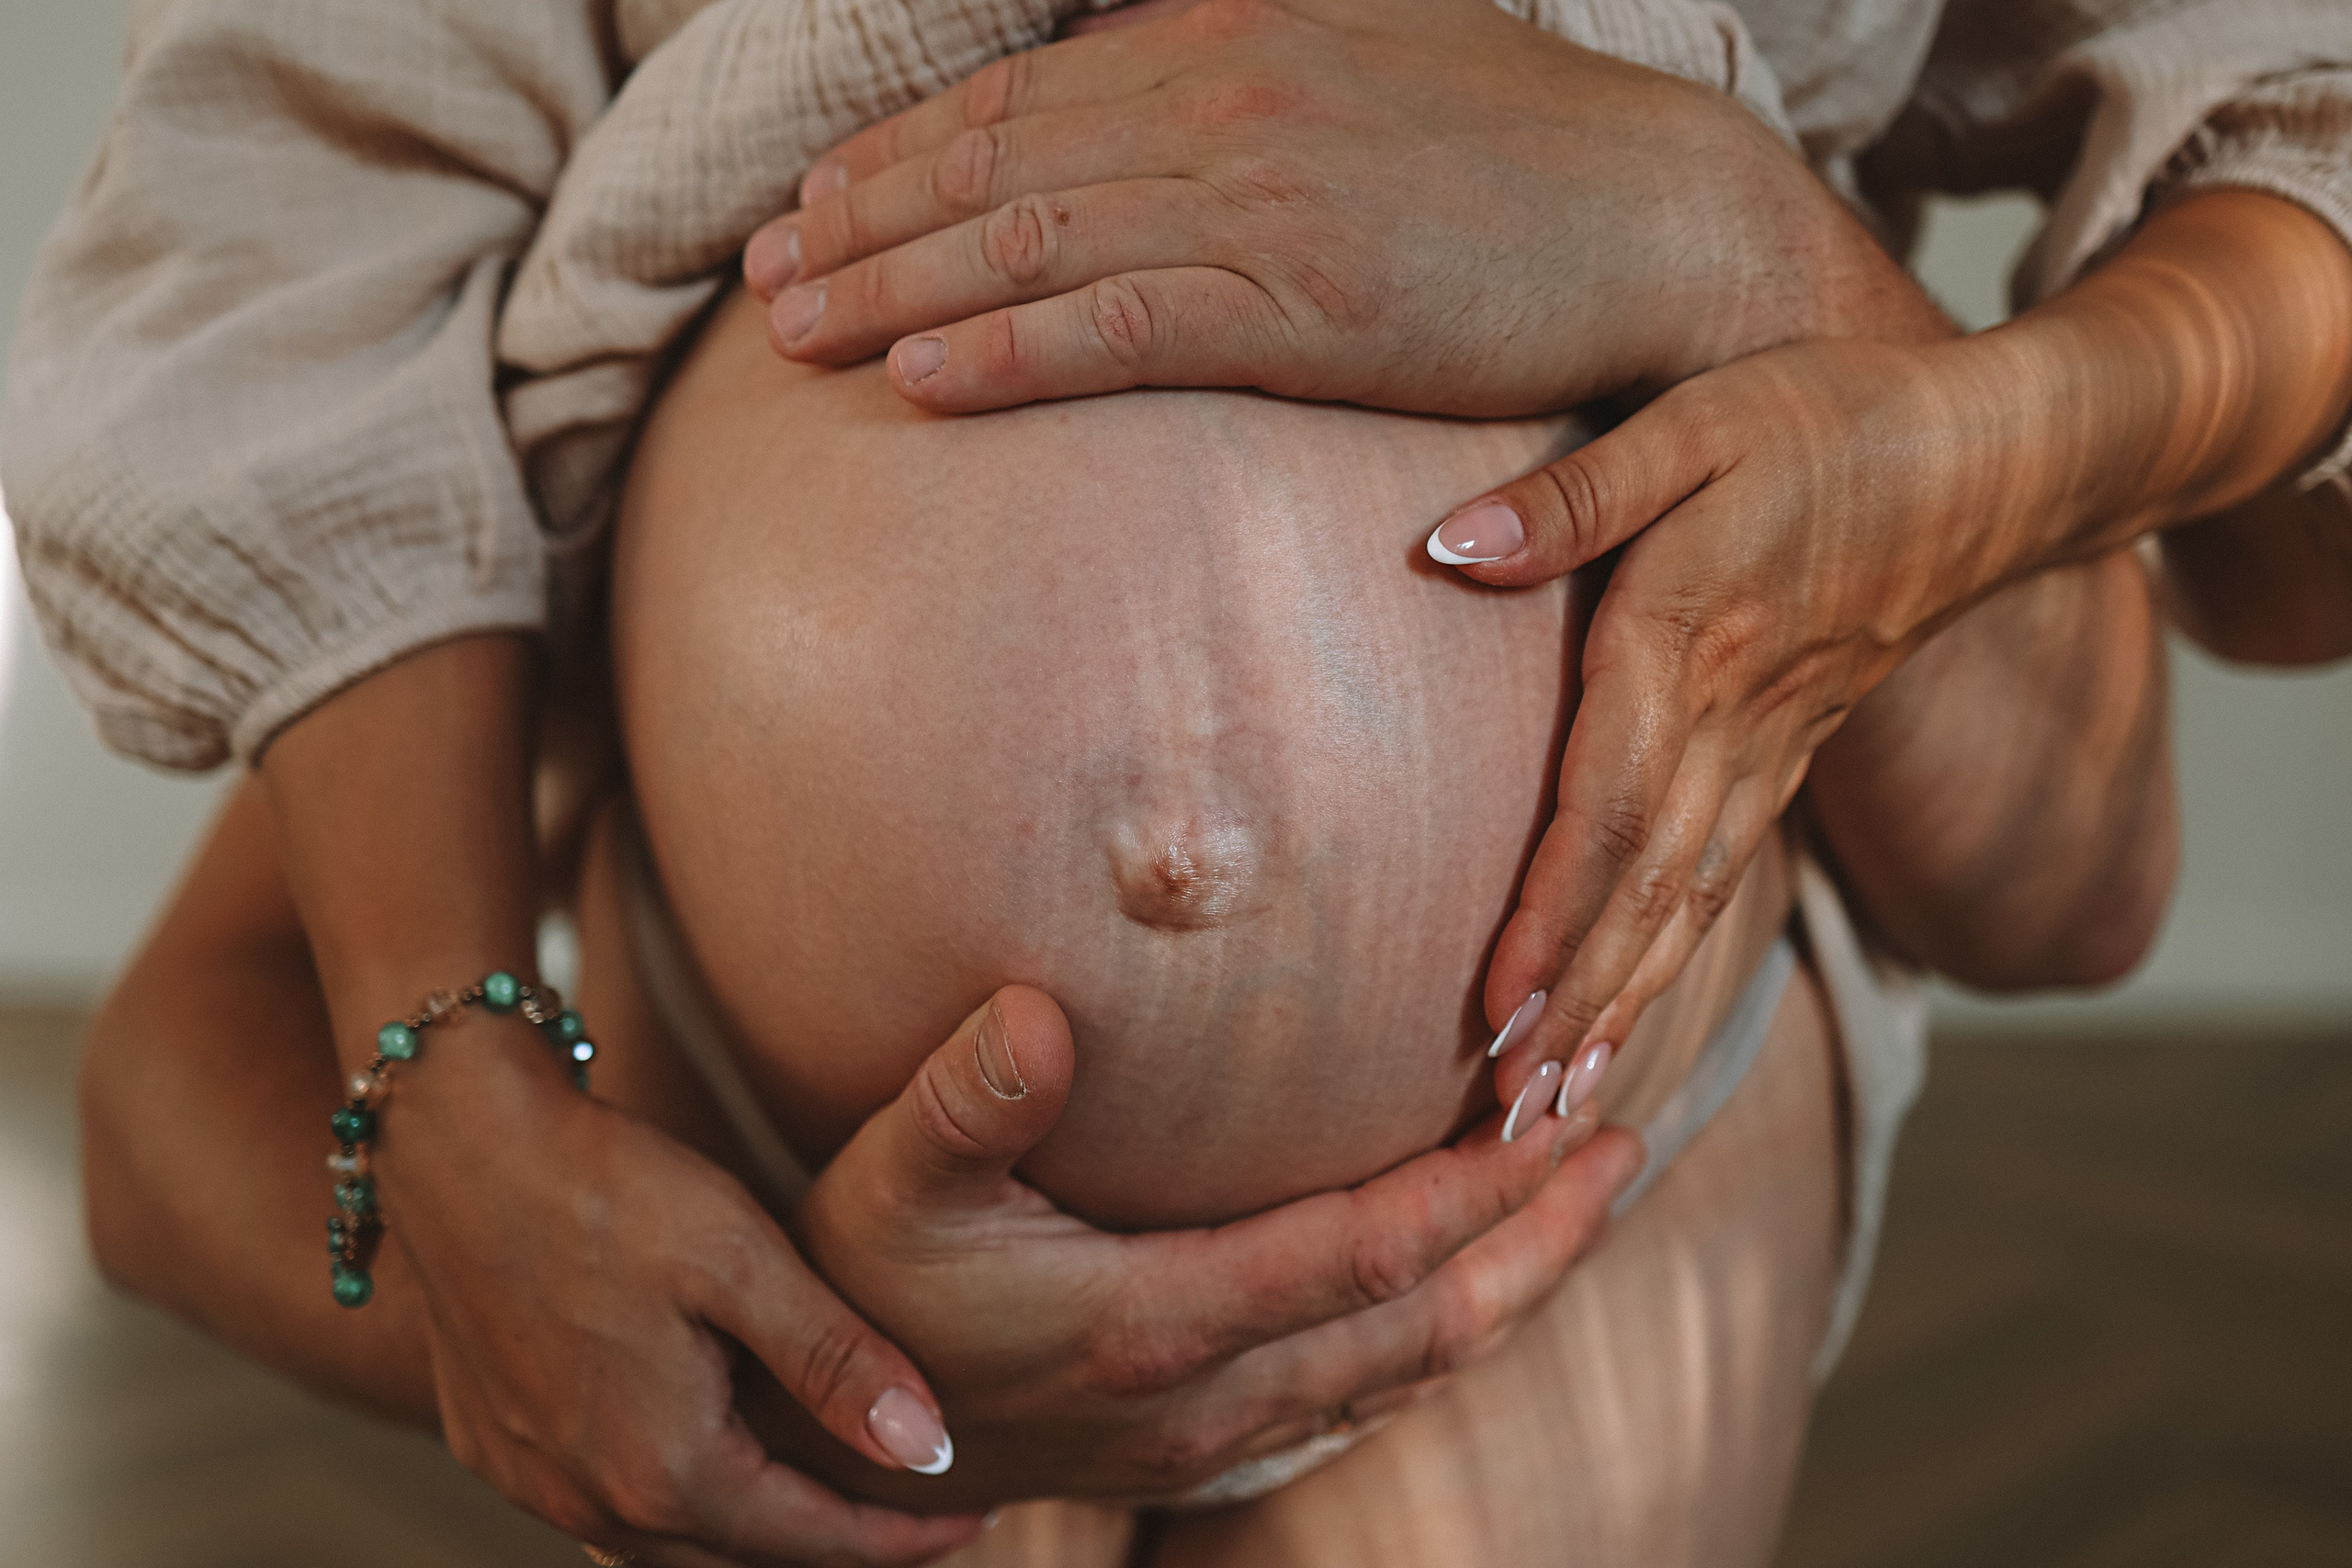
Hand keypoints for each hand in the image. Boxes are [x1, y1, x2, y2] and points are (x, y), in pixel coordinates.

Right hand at [261, 639, 977, 1564]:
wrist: (451, 1143)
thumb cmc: (604, 1185)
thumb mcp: (740, 1259)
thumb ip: (835, 1363)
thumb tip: (931, 1452)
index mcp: (665, 1470)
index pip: (814, 1542)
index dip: (903, 1535)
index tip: (975, 1512)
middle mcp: (592, 1502)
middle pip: (746, 1560)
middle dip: (836, 1544)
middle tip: (916, 1508)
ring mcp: (533, 1482)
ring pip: (673, 1549)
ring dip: (757, 1531)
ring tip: (830, 1490)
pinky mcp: (497, 1448)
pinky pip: (608, 1514)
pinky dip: (681, 1507)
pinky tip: (716, 1460)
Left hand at [740, 0, 1928, 413]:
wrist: (1667, 220)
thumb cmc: (1528, 155)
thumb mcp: (1372, 55)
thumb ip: (1244, 49)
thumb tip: (1136, 53)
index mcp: (1231, 33)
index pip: (1020, 96)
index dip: (897, 154)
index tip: (811, 204)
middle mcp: (1224, 98)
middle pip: (995, 163)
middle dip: (860, 222)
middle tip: (765, 281)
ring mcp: (1260, 197)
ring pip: (1029, 243)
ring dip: (894, 290)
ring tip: (796, 334)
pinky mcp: (1303, 301)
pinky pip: (1116, 327)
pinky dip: (1005, 353)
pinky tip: (919, 383)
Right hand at [777, 985, 1643, 1507]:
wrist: (828, 1443)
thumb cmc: (861, 1295)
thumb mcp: (883, 1188)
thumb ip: (963, 1103)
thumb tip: (1040, 1013)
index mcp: (1153, 1324)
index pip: (1363, 1257)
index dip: (1477, 1193)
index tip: (1563, 1124)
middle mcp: (1209, 1395)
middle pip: (1425, 1326)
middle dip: (1539, 1240)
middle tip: (1622, 1151)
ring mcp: (1215, 1437)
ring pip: (1408, 1374)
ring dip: (1512, 1290)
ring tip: (1585, 1207)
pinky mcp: (1206, 1448)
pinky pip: (1363, 1401)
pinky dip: (1443, 1341)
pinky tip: (1477, 1297)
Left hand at [1431, 336, 2026, 1079]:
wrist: (2001, 459)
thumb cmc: (1832, 420)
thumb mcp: (1693, 421)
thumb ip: (1572, 498)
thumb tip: (1447, 551)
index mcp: (1692, 641)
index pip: (1610, 810)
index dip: (1553, 918)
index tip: (1499, 1013)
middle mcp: (1734, 721)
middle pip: (1647, 891)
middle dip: (1578, 1008)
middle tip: (1511, 1116)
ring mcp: (1773, 750)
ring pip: (1692, 905)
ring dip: (1625, 1008)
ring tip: (1562, 1103)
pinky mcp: (1793, 755)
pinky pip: (1726, 878)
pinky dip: (1676, 958)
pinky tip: (1634, 1013)